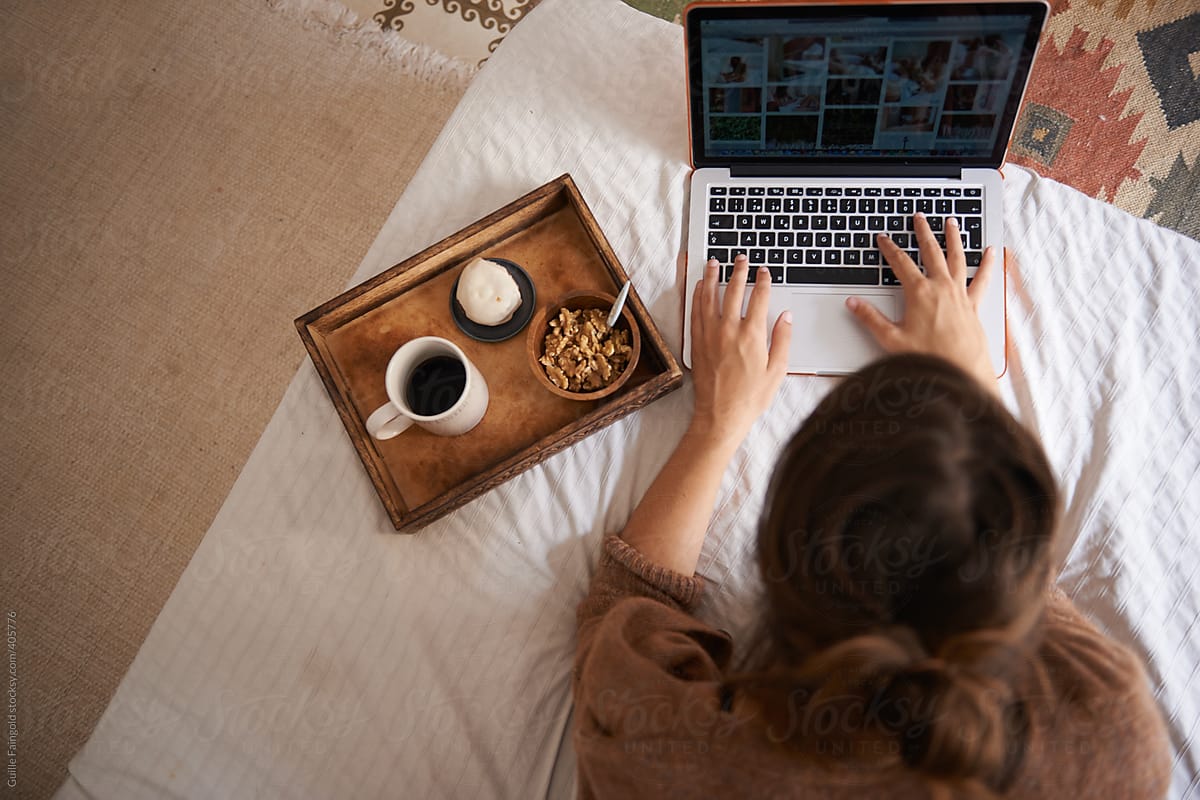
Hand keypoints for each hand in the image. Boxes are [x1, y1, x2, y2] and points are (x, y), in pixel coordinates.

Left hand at [691, 254, 791, 449]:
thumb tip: (786, 316)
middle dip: (738, 271)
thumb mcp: (777, 370)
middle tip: (740, 258)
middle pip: (733, 292)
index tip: (764, 271)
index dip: (762, 281)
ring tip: (714, 262)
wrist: (721, 416)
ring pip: (709, 298)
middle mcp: (729, 331)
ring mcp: (710, 335)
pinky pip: (695, 312)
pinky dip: (697, 296)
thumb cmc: (750, 398)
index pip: (759, 298)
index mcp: (752, 336)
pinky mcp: (697, 343)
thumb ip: (783, 339)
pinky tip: (699, 287)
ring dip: (712, 277)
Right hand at [846, 213, 998, 392]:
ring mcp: (960, 294)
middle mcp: (941, 288)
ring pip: (957, 258)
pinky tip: (992, 252)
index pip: (900, 263)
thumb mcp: (891, 339)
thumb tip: (853, 303)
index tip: (883, 238)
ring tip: (952, 222)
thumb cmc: (928, 358)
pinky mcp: (974, 305)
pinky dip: (987, 263)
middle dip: (923, 232)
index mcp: (919, 293)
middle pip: (931, 252)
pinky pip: (982, 278)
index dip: (889, 248)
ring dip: (953, 238)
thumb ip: (870, 318)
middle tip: (919, 218)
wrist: (960, 372)